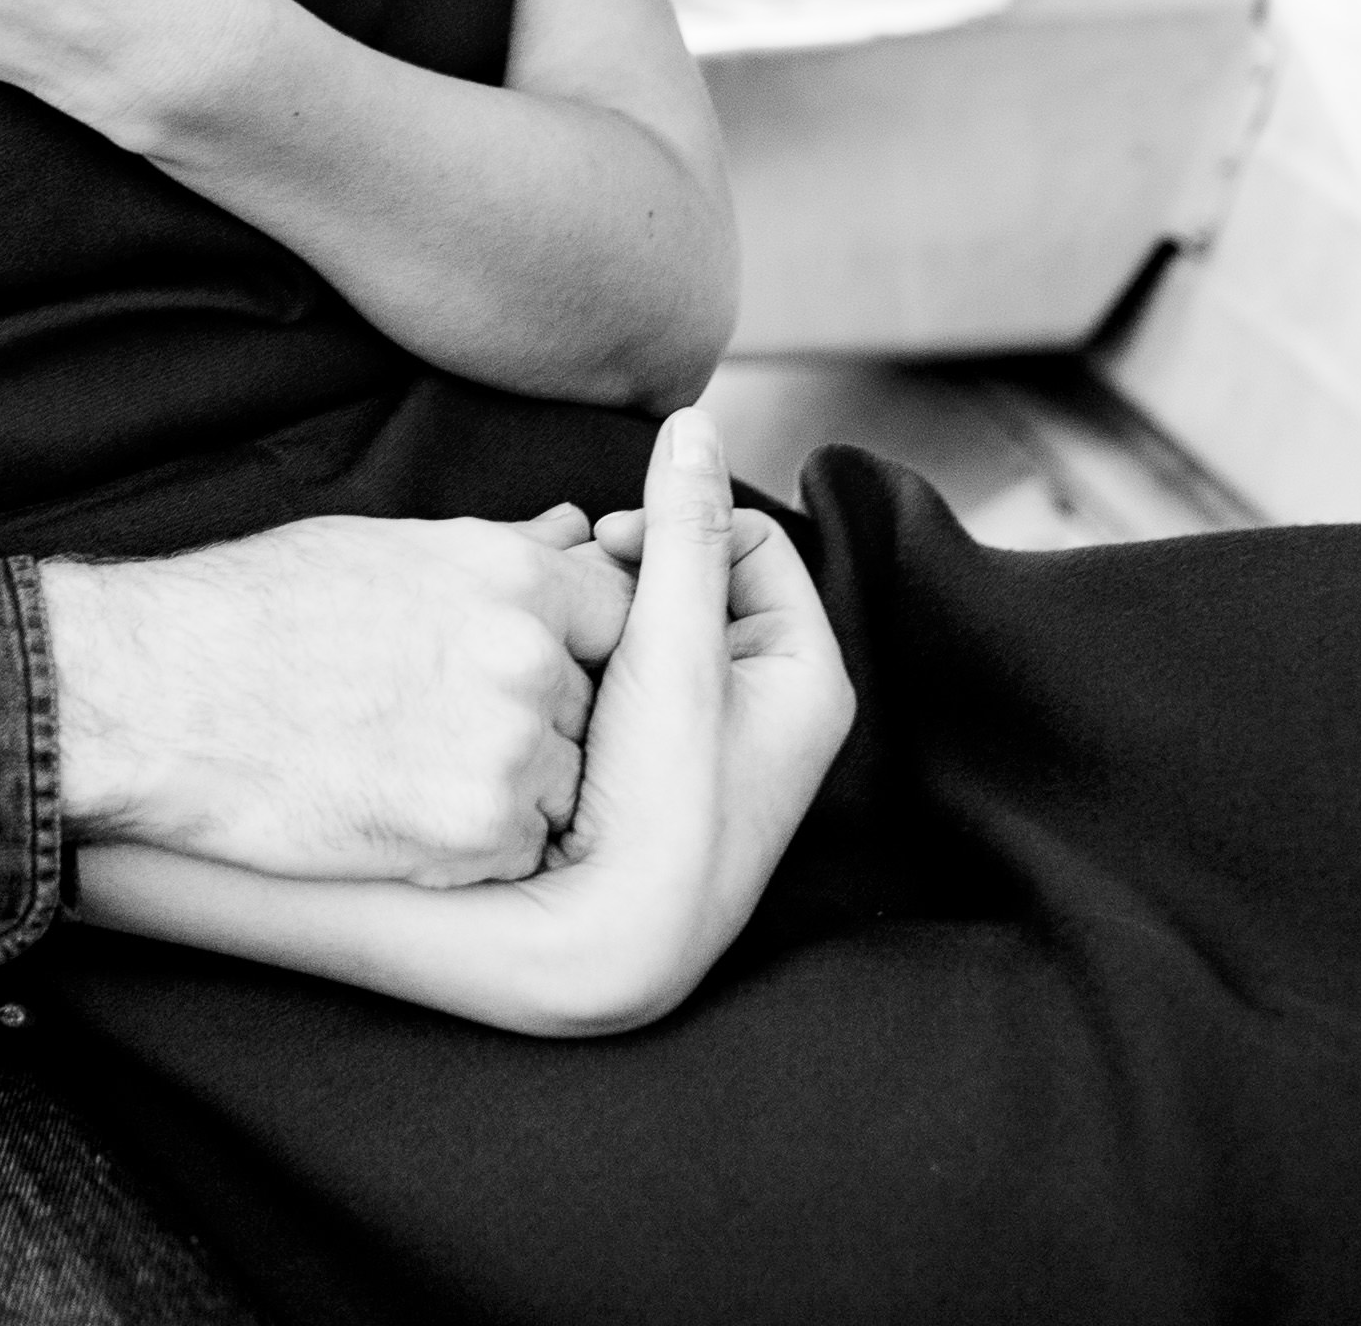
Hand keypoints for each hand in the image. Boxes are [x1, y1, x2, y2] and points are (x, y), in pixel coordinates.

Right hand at [42, 505, 639, 886]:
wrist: (154, 698)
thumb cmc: (248, 612)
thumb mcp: (378, 547)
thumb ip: (496, 550)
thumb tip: (574, 531)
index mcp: (509, 573)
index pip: (618, 616)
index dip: (575, 648)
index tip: (524, 670)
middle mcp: (525, 655)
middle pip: (590, 708)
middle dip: (538, 722)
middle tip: (439, 724)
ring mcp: (506, 748)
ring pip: (559, 784)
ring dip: (508, 788)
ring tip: (408, 767)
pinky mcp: (472, 832)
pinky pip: (515, 849)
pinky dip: (468, 847)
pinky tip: (393, 812)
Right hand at [494, 406, 850, 1030]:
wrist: (615, 942)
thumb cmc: (664, 801)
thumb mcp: (673, 650)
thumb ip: (680, 532)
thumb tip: (692, 418)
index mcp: (810, 672)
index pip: (743, 539)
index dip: (674, 526)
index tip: (606, 548)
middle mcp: (775, 703)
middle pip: (694, 583)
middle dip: (629, 578)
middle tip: (576, 601)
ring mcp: (720, 738)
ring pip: (652, 629)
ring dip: (602, 623)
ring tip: (557, 650)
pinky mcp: (667, 767)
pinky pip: (626, 680)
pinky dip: (589, 671)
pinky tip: (550, 693)